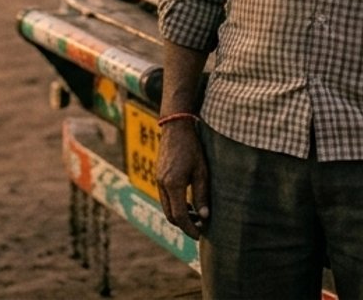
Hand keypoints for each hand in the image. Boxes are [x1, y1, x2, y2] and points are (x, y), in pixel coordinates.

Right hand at [154, 121, 209, 238]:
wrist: (176, 127)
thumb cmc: (192, 148)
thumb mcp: (202, 172)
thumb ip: (202, 195)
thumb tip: (204, 216)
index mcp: (173, 185)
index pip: (179, 216)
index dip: (189, 229)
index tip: (200, 235)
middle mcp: (162, 185)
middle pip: (170, 215)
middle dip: (184, 225)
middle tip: (199, 228)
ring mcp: (158, 180)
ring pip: (167, 207)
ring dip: (180, 215)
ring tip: (196, 216)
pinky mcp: (159, 176)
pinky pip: (165, 198)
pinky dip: (175, 205)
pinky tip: (188, 202)